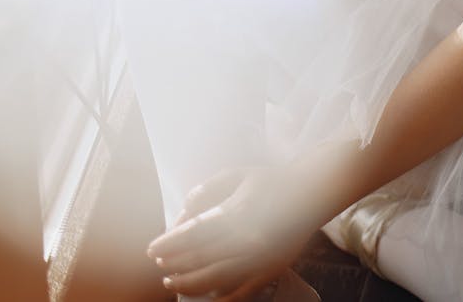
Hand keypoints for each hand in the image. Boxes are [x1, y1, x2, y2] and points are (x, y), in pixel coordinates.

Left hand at [147, 165, 315, 298]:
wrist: (309, 193)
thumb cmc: (271, 180)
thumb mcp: (238, 174)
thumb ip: (209, 187)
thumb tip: (185, 207)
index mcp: (236, 214)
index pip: (193, 234)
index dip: (169, 244)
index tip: (152, 249)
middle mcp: (246, 240)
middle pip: (200, 259)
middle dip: (174, 265)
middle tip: (159, 267)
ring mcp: (258, 259)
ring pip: (215, 279)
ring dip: (189, 284)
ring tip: (172, 283)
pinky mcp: (270, 272)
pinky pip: (240, 291)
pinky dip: (220, 296)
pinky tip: (205, 296)